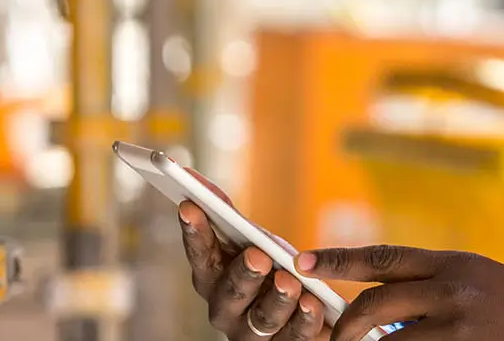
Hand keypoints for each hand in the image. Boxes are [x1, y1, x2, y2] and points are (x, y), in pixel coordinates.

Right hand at [178, 170, 327, 339]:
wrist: (303, 305)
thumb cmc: (268, 265)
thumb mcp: (251, 238)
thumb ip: (226, 214)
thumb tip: (194, 179)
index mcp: (212, 279)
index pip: (199, 256)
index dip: (194, 232)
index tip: (190, 205)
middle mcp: (225, 310)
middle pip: (230, 294)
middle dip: (243, 274)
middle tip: (258, 256)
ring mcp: (252, 333)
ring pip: (262, 319)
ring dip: (277, 299)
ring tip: (291, 282)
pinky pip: (295, 337)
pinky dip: (304, 319)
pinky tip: (313, 303)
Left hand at [297, 245, 503, 340]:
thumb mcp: (475, 276)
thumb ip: (429, 282)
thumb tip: (374, 299)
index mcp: (453, 261)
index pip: (384, 257)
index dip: (338, 259)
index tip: (301, 261)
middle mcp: (454, 290)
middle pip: (376, 303)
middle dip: (347, 326)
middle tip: (335, 340)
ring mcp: (460, 327)